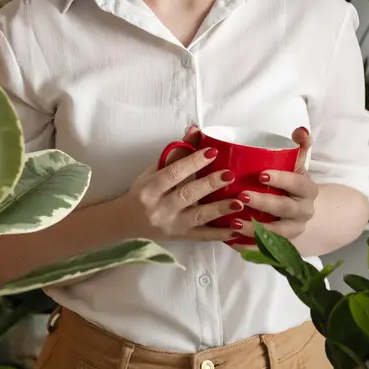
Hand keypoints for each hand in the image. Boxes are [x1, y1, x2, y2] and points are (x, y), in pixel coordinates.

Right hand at [121, 126, 243, 242]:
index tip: (212, 152)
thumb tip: (195, 131)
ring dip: (219, 210)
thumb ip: (176, 153)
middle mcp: (159, 209)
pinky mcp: (181, 237)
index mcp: (149, 189)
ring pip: (198, 217)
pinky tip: (237, 229)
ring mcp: (171, 226)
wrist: (130, 222)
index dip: (192, 162)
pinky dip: (220, 234)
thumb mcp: (154, 171)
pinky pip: (203, 236)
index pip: (173, 174)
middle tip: (229, 175)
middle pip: (187, 195)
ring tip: (239, 203)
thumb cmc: (144, 192)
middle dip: (209, 185)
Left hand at [234, 127, 318, 241]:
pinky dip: (249, 248)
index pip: (297, 183)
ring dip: (255, 229)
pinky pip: (266, 250)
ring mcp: (293, 230)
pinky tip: (232, 243)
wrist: (303, 211)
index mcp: (308, 190)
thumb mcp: (298, 165)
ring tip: (234, 223)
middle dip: (263, 203)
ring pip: (276, 233)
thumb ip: (299, 146)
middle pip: (285, 208)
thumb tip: (300, 130)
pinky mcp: (283, 245)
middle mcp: (304, 211)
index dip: (281, 179)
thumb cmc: (292, 184)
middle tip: (241, 196)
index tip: (261, 174)